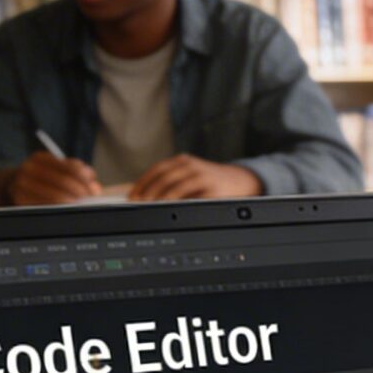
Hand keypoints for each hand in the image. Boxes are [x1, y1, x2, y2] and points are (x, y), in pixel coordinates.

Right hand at [10, 151, 101, 204]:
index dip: (85, 179)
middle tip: (91, 200)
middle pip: (63, 181)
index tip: (95, 188)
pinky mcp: (20, 200)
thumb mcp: (57, 169)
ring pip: (54, 196)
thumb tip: (95, 186)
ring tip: (81, 206)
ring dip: (72, 203)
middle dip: (81, 192)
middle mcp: (29, 169)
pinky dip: (59, 209)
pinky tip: (67, 210)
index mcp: (40, 158)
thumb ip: (78, 172)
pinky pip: (45, 206)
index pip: (69, 167)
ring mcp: (22, 184)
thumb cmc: (43, 178)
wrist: (12, 186)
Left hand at [130, 155, 261, 201]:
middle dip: (150, 192)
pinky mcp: (214, 191)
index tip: (133, 196)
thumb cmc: (209, 180)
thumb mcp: (190, 174)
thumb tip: (144, 197)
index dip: (143, 183)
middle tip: (139, 204)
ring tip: (152, 208)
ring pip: (178, 187)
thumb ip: (171, 181)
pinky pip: (194, 198)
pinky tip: (173, 212)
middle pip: (165, 178)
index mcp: (183, 161)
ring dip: (162, 199)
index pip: (157, 169)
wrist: (240, 180)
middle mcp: (193, 166)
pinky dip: (181, 205)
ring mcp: (204, 177)